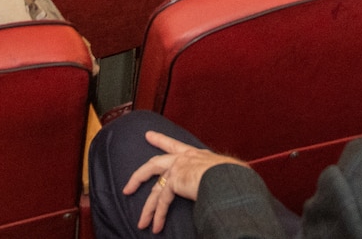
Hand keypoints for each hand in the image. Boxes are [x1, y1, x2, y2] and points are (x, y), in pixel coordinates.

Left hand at [123, 131, 242, 231]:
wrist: (228, 176)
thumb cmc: (233, 175)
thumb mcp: (221, 171)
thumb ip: (213, 175)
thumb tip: (220, 185)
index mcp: (196, 154)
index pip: (174, 145)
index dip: (160, 140)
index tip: (148, 135)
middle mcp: (184, 158)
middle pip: (154, 164)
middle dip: (139, 176)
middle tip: (128, 186)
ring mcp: (177, 168)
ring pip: (155, 189)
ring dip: (148, 209)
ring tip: (142, 223)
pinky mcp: (174, 181)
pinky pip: (163, 202)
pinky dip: (159, 215)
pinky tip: (156, 226)